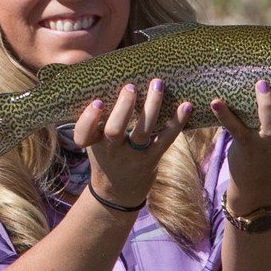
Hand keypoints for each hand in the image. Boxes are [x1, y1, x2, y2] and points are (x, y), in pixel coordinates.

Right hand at [75, 79, 192, 208]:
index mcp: (93, 144)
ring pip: (143, 131)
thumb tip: (103, 77)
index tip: (97, 102)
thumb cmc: (105, 156)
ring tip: (157, 84)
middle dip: (123, 108)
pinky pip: (166, 139)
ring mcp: (134, 156)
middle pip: (115, 130)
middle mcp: (112, 150)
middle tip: (131, 86)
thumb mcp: (93, 141)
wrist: (117, 192)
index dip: (89, 119)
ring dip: (151, 107)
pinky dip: (177, 122)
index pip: (83, 133)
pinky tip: (186, 105)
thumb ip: (96, 119)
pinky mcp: (153, 158)